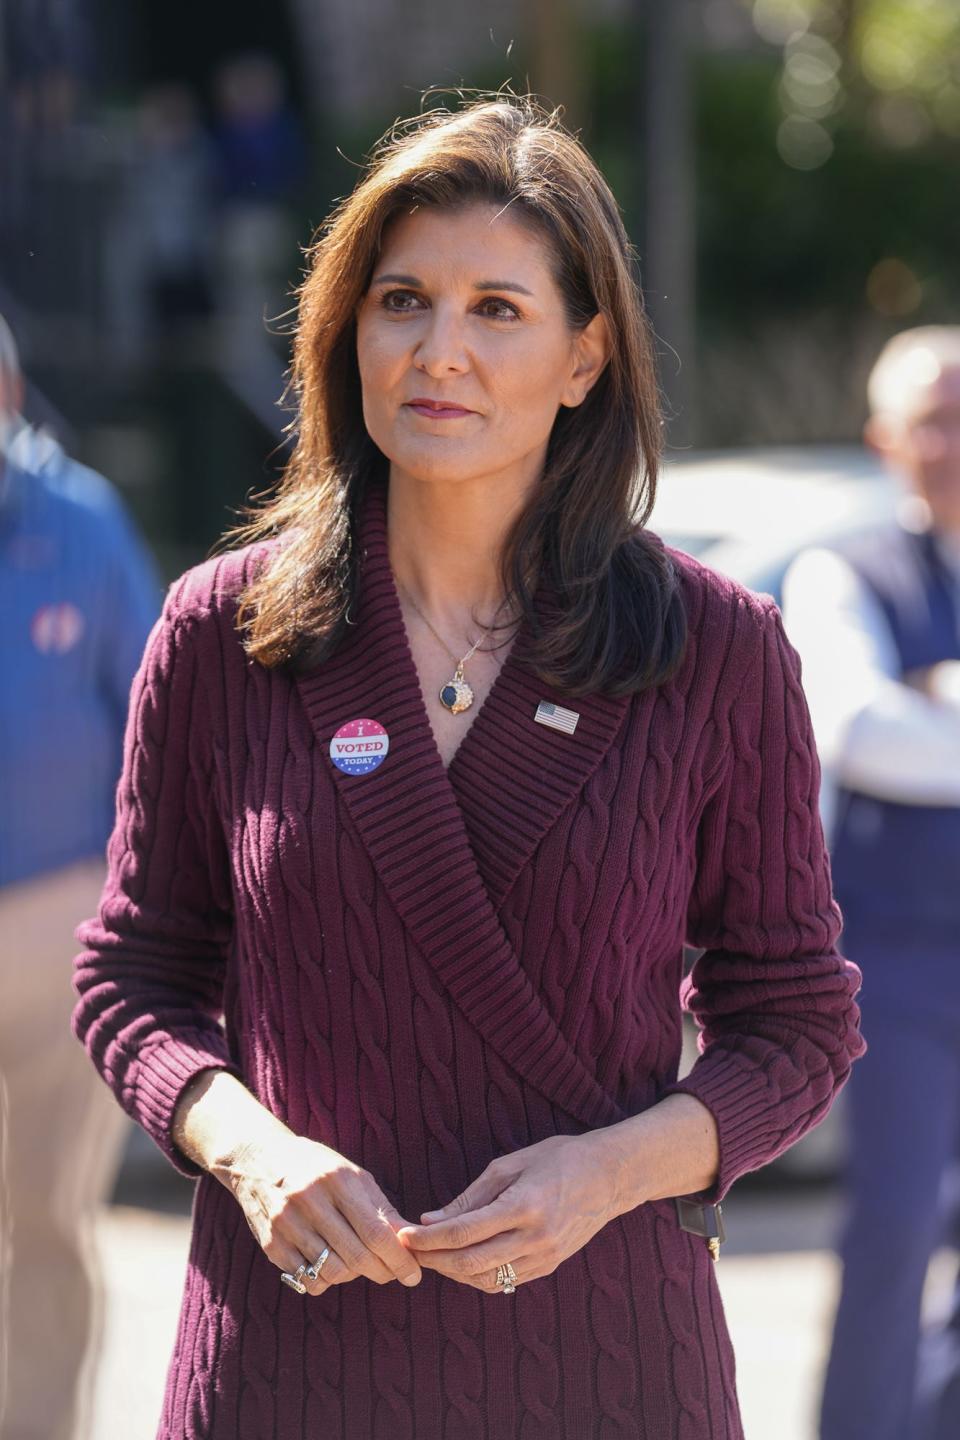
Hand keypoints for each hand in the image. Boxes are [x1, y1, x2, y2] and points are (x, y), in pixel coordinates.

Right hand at [226, 1133, 422, 1295]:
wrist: (258, 1159)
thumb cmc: (317, 1168)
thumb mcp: (351, 1175)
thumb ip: (380, 1207)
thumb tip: (411, 1238)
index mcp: (337, 1179)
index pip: (375, 1231)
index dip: (399, 1259)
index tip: (413, 1275)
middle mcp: (310, 1201)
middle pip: (356, 1256)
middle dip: (383, 1272)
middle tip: (394, 1274)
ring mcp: (287, 1224)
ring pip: (332, 1272)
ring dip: (354, 1276)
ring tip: (360, 1265)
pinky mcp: (271, 1244)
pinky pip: (308, 1279)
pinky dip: (326, 1280)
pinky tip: (332, 1266)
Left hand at [395, 1133, 620, 1293]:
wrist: (609, 1176)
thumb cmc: (557, 1159)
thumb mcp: (510, 1165)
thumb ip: (470, 1197)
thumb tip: (430, 1219)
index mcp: (524, 1205)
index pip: (463, 1232)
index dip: (428, 1238)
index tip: (403, 1235)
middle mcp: (535, 1237)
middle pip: (469, 1262)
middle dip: (433, 1259)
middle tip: (408, 1250)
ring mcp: (545, 1257)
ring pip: (485, 1279)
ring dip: (452, 1272)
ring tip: (432, 1256)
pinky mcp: (550, 1267)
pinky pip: (505, 1282)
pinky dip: (478, 1277)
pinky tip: (462, 1262)